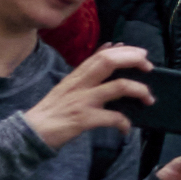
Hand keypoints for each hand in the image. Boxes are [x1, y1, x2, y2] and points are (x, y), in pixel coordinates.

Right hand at [28, 43, 157, 152]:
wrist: (31, 132)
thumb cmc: (53, 109)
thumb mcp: (69, 85)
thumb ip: (88, 69)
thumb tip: (110, 47)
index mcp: (76, 76)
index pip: (102, 55)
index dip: (124, 51)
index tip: (141, 52)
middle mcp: (79, 84)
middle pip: (109, 62)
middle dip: (133, 60)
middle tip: (149, 67)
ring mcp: (82, 101)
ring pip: (118, 86)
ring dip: (139, 90)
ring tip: (149, 98)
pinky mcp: (83, 119)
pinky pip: (113, 117)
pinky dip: (124, 122)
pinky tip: (125, 128)